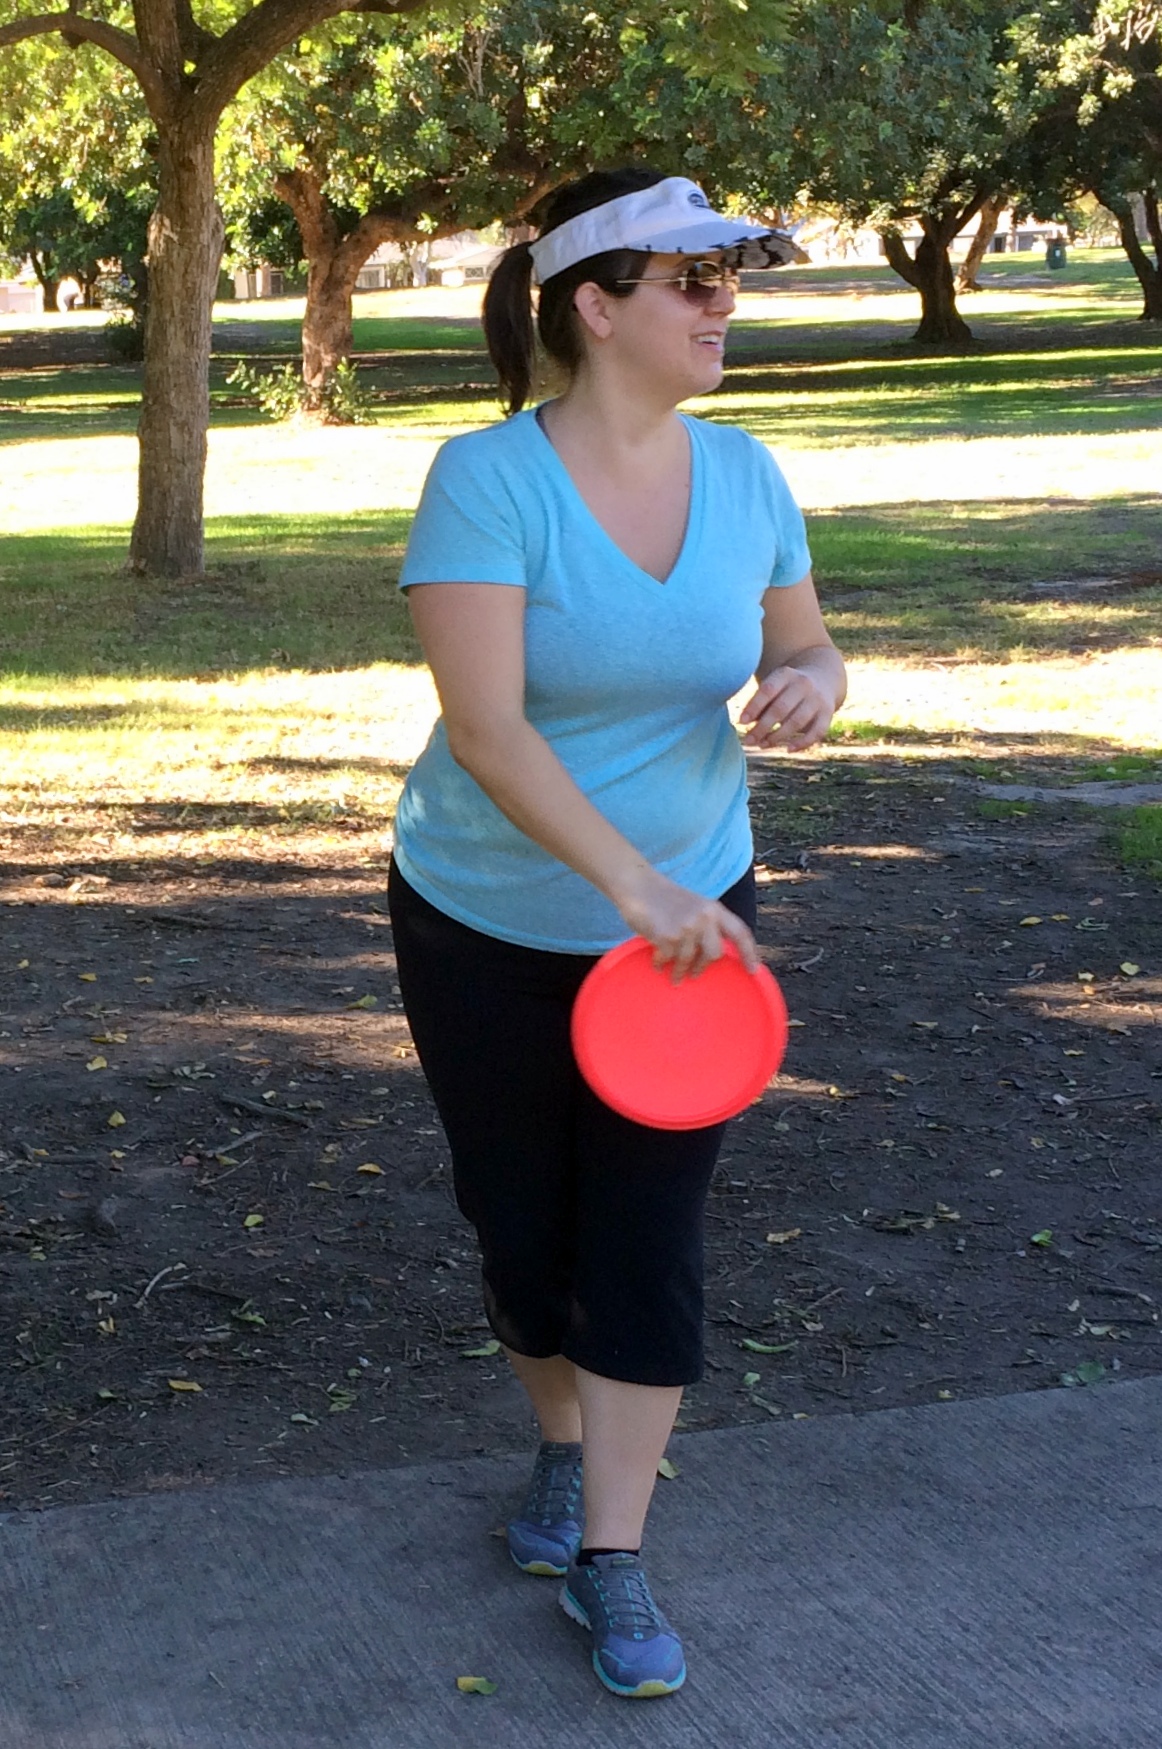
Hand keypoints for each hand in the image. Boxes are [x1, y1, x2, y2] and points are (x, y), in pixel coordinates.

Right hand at [614, 869, 758, 981]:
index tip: (753, 970)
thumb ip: (707, 924)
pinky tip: (657, 963)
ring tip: (674, 976)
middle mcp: (704, 918)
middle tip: (695, 973)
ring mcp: (686, 927)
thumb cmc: (665, 898)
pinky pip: (667, 959)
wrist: (638, 885)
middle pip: (715, 953)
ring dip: (680, 971)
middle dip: (703, 966)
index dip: (750, 953)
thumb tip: (715, 954)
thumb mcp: (695, 906)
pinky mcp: (666, 936)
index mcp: (714, 909)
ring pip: (689, 960)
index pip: (740, 932)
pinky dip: (661, 963)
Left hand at [738, 665, 834, 751]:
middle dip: (762, 727)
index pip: (768, 690)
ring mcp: (817, 700)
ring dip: (777, 737)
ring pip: (796, 722)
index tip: (741, 722)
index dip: (754, 706)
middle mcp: (804, 685)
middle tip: (748, 740)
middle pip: (781, 709)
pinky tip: (787, 749)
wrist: (823, 678)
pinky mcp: (828, 714)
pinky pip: (816, 732)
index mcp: (786, 674)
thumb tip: (746, 724)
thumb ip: (760, 702)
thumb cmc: (787, 688)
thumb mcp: (774, 686)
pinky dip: (802, 743)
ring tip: (762, 745)